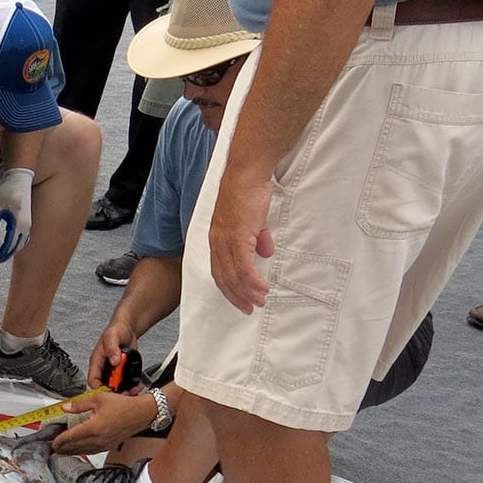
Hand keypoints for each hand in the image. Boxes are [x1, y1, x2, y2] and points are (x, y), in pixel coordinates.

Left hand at [0, 167, 34, 263]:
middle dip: (5, 255)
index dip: (0, 255)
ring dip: (11, 251)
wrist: (19, 177)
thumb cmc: (6, 190)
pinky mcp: (27, 220)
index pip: (9, 245)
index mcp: (18, 223)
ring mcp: (28, 223)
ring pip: (20, 244)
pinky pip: (23, 238)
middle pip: (16, 247)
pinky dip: (15, 244)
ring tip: (0, 255)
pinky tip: (8, 246)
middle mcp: (26, 225)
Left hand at [48, 388, 155, 455]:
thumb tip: (65, 407)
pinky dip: (83, 451)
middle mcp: (98, 439)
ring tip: (63, 451)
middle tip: (53, 449)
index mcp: (93, 428)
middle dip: (63, 448)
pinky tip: (80, 450)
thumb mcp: (98, 398)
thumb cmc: (123, 405)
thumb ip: (79, 404)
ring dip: (72, 451)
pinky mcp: (109, 445)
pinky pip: (92, 451)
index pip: (71, 437)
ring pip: (83, 451)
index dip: (59, 440)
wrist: (141, 413)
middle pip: (75, 446)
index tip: (52, 442)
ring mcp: (104, 444)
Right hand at [88, 318, 136, 387]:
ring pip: (115, 387)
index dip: (99, 389)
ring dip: (124, 391)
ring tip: (133, 390)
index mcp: (96, 361)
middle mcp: (103, 368)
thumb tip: (114, 361)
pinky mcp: (121, 372)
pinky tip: (137, 386)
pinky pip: (124, 383)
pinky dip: (130, 387)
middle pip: (105, 387)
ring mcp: (113, 371)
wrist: (128, 329)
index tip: (109, 392)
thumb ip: (112, 348)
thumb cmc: (117, 330)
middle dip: (115, 392)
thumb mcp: (112, 336)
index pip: (92, 380)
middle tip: (126, 393)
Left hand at [208, 166, 273, 313]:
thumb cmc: (248, 191)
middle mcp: (218, 243)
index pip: (220, 270)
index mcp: (218, 239)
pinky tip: (261, 288)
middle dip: (236, 296)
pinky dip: (252, 281)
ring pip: (234, 276)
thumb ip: (257, 238)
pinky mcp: (237, 237)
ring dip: (247, 292)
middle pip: (224, 278)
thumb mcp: (252, 219)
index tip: (240, 298)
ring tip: (258, 302)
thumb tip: (265, 252)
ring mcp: (226, 241)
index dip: (229, 286)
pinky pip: (244, 267)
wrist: (247, 174)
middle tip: (248, 308)